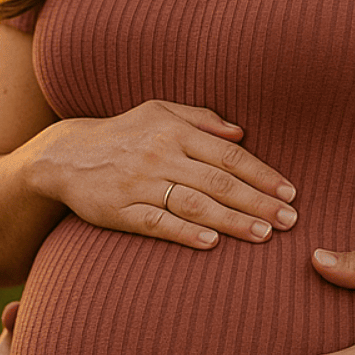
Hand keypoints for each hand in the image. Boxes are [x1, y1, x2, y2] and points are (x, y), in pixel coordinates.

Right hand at [30, 100, 297, 248]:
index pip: (229, 154)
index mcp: (174, 130)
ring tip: (264, 235)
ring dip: (232, 220)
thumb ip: (201, 118)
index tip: (290, 192)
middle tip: (290, 220)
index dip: (262, 174)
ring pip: (194, 204)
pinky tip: (211, 243)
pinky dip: (184, 233)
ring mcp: (139, 183)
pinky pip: (156, 223)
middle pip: (219, 182)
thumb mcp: (158, 110)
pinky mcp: (119, 210)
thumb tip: (242, 132)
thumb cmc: (123, 133)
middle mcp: (160, 154)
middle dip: (258, 202)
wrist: (64, 155)